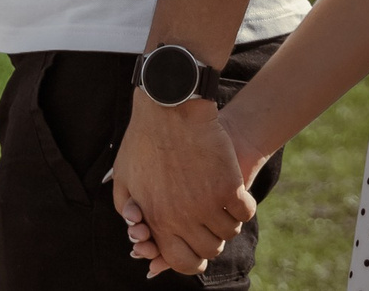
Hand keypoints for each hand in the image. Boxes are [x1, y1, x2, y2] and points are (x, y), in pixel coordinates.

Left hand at [109, 98, 253, 275]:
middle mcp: (183, 218)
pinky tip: (235, 194)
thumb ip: (129, 210)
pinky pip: (245, 212)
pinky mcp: (229, 186)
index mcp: (158, 220)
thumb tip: (140, 233)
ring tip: (220, 203)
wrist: (169, 107)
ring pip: (229, 232)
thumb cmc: (144, 139)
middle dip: (211, 239)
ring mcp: (207, 203)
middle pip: (210, 250)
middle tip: (208, 220)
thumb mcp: (123, 178)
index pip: (182, 262)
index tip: (196, 250)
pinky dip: (243, 207)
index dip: (192, 260)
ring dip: (227, 222)